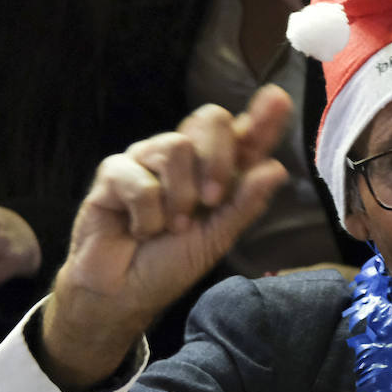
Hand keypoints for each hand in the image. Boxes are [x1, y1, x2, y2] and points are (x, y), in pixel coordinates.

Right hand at [41, 85, 291, 390]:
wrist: (122, 294)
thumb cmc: (169, 264)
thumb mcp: (217, 238)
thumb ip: (245, 203)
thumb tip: (276, 168)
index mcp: (215, 170)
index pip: (242, 133)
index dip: (261, 116)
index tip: (277, 98)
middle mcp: (183, 157)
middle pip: (210, 119)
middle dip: (219, 159)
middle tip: (213, 201)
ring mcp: (146, 159)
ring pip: (175, 146)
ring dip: (179, 197)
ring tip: (172, 227)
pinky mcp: (113, 172)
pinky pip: (139, 179)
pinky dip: (146, 215)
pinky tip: (139, 231)